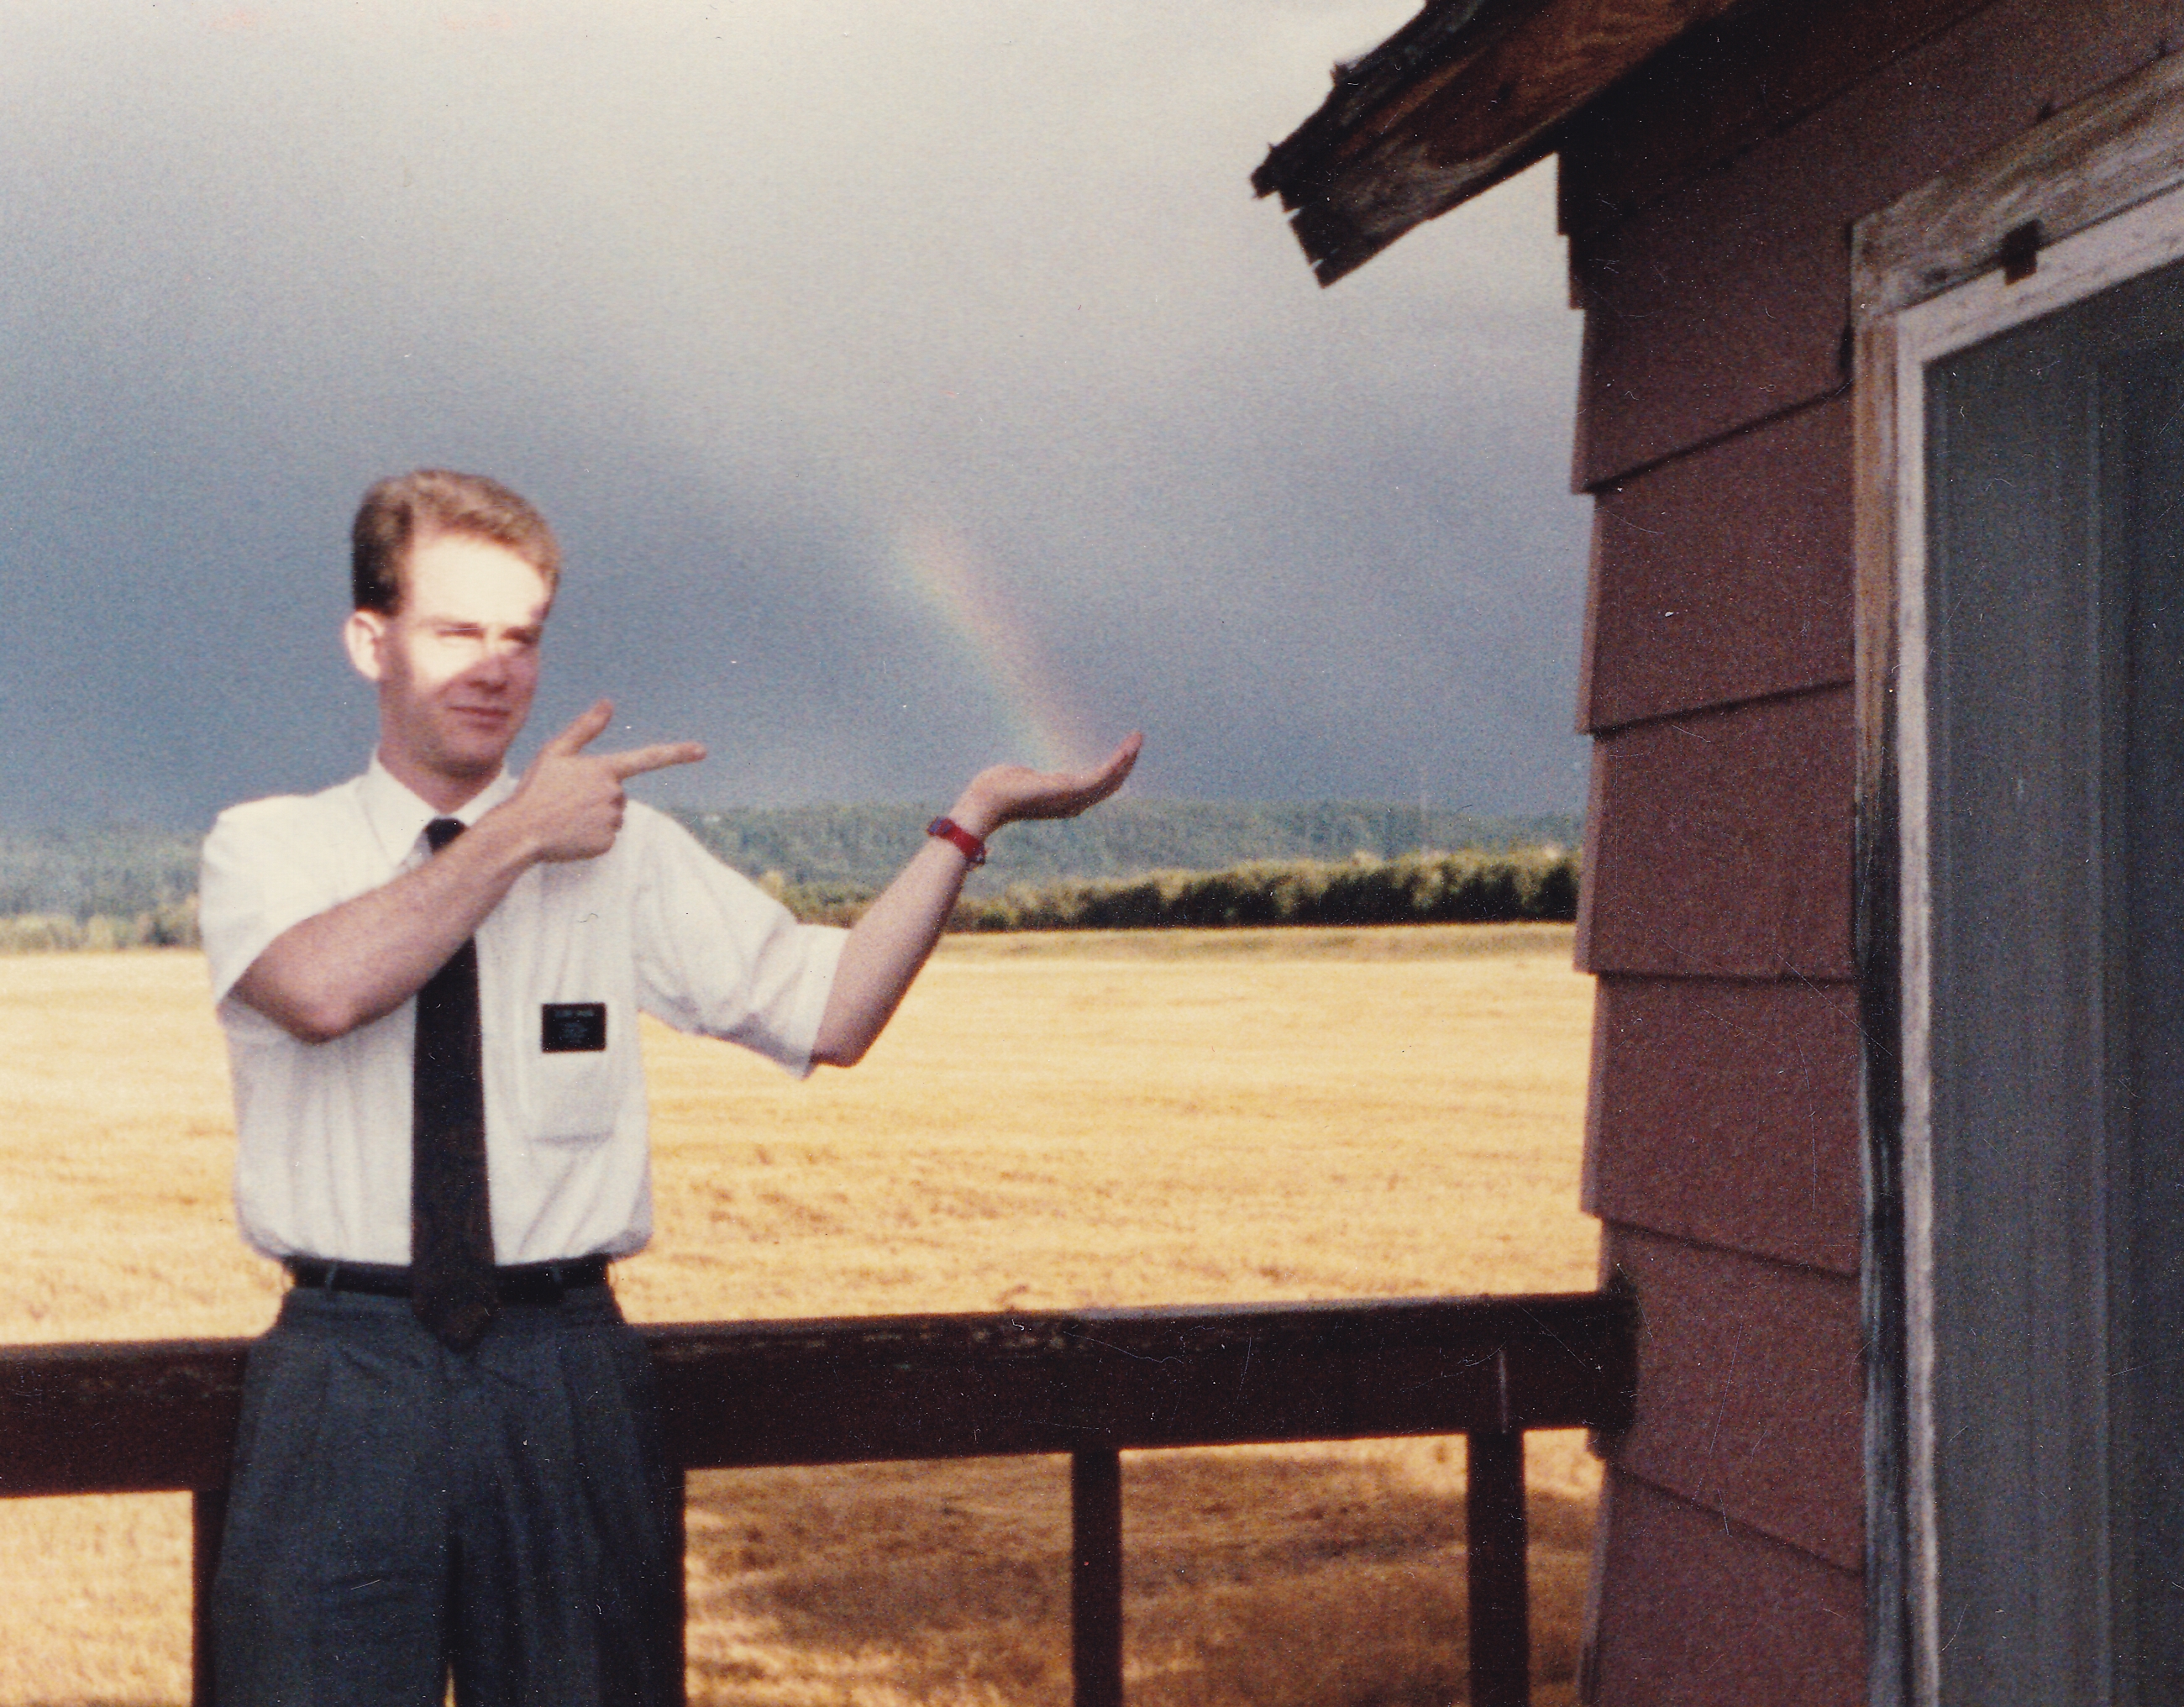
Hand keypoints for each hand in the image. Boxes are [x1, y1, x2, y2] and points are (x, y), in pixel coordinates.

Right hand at [499, 700, 706, 862]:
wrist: (520, 831)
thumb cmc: (536, 788)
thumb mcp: (555, 752)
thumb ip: (585, 728)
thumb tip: (608, 703)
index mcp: (604, 769)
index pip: (648, 758)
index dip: (677, 753)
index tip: (702, 751)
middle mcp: (614, 794)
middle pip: (618, 793)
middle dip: (598, 795)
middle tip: (568, 799)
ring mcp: (612, 820)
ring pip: (613, 815)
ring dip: (594, 815)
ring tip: (567, 816)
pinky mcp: (607, 843)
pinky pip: (606, 836)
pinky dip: (591, 835)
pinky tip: (571, 832)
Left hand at [952, 732, 1142, 836]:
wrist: (988, 799)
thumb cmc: (997, 788)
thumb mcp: (1022, 779)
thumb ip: (1031, 778)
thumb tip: (1023, 773)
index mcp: (1065, 800)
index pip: (1098, 787)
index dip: (1114, 770)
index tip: (1123, 751)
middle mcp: (1074, 803)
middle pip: (1111, 784)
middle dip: (1126, 762)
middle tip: (1137, 739)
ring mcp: (1075, 798)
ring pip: (1112, 779)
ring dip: (1128, 758)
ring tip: (1138, 738)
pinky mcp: (1073, 790)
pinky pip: (1104, 775)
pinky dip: (1119, 760)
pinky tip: (1128, 747)